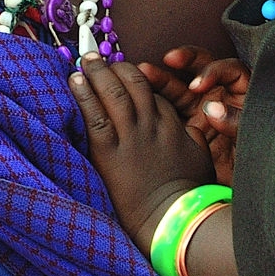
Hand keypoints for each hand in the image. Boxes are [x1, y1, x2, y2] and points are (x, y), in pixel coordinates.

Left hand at [71, 57, 212, 253]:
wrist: (170, 218)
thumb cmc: (188, 194)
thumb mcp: (200, 158)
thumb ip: (193, 136)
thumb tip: (191, 125)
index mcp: (173, 125)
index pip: (153, 93)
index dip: (136, 80)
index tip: (122, 76)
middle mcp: (151, 124)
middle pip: (133, 84)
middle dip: (116, 67)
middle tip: (100, 58)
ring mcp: (130, 136)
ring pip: (113, 93)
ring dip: (97, 72)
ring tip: (86, 58)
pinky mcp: (109, 152)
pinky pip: (94, 115)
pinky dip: (83, 94)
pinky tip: (74, 80)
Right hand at [140, 46, 249, 179]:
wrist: (241, 188)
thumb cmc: (257, 158)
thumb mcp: (252, 137)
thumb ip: (235, 120)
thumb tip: (212, 109)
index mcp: (241, 93)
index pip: (229, 70)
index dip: (213, 71)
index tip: (199, 84)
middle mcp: (219, 97)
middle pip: (201, 69)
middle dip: (185, 61)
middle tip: (170, 59)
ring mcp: (199, 110)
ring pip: (179, 88)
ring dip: (162, 79)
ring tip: (144, 72)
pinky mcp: (184, 125)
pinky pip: (167, 109)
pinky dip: (154, 101)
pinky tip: (141, 97)